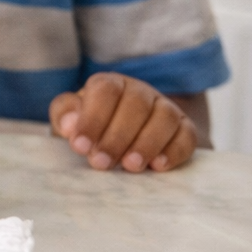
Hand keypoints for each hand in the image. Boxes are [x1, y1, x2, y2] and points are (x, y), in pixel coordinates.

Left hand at [49, 73, 197, 171]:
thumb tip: (69, 124)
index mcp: (110, 84)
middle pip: (135, 104)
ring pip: (165, 117)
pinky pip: (186, 135)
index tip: (80, 146)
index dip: (92, 118)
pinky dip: (174, 151)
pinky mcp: (184, 128)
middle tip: (101, 163)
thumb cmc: (90, 126)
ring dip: (147, 143)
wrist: (120, 137)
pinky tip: (158, 166)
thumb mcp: (70, 118)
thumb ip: (65, 115)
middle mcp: (140, 92)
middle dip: (117, 136)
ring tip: (130, 166)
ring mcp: (165, 108)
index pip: (105, 90)